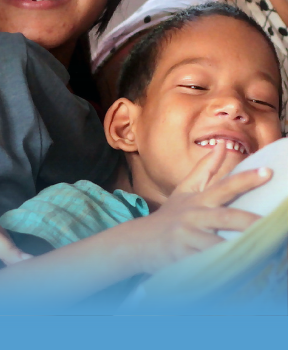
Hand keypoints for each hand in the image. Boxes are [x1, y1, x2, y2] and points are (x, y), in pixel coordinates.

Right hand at [135, 143, 271, 273]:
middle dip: (250, 222)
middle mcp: (193, 216)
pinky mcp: (183, 257)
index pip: (224, 186)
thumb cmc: (170, 215)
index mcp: (198, 200)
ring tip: (263, 251)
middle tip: (272, 223)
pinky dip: (221, 266)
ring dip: (238, 248)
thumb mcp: (185, 190)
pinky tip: (239, 269)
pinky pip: (206, 263)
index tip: (267, 172)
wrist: (141, 240)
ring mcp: (187, 237)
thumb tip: (222, 145)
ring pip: (217, 244)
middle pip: (226, 217)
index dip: (245, 179)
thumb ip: (205, 169)